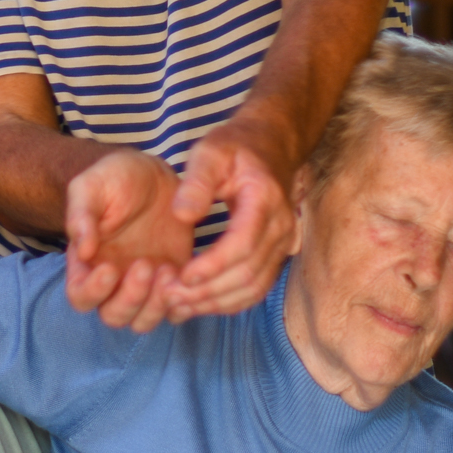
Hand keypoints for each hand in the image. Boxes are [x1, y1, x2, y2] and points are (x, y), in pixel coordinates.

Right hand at [63, 150, 195, 330]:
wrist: (153, 174)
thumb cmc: (115, 178)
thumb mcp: (91, 185)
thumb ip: (81, 215)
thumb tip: (82, 250)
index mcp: (87, 264)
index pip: (80, 297)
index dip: (93, 291)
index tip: (111, 267)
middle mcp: (114, 282)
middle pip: (114, 316)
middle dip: (131, 298)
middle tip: (146, 265)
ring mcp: (145, 285)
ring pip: (144, 320)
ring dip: (156, 304)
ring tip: (168, 269)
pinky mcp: (174, 280)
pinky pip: (176, 309)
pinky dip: (182, 303)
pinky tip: (188, 274)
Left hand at [163, 122, 300, 321]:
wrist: (269, 146)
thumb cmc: (235, 147)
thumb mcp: (210, 151)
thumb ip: (195, 182)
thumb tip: (182, 216)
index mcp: (264, 199)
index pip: (241, 244)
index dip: (211, 266)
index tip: (180, 276)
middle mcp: (281, 226)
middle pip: (247, 273)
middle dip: (207, 291)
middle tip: (169, 296)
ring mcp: (283, 243)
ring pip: (254, 288)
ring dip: (216, 303)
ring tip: (179, 306)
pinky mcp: (276, 254)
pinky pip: (256, 288)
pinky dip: (228, 302)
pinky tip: (198, 304)